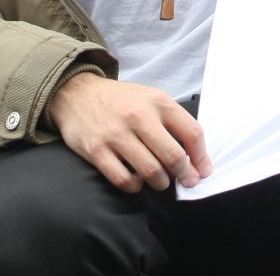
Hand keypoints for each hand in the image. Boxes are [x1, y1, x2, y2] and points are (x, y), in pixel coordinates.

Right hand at [46, 71, 211, 192]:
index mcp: (158, 102)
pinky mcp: (97, 150)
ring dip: (160, 182)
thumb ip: (172, 120)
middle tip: (186, 182)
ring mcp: (116, 134)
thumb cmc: (120, 100)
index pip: (192, 133)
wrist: (77, 94)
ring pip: (151, 171)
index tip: (202, 171)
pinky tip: (137, 181)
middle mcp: (139, 116)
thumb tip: (194, 154)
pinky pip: (123, 179)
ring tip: (160, 181)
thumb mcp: (150, 97)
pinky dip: (135, 186)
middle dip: (184, 175)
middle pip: (173, 156)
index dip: (202, 157)